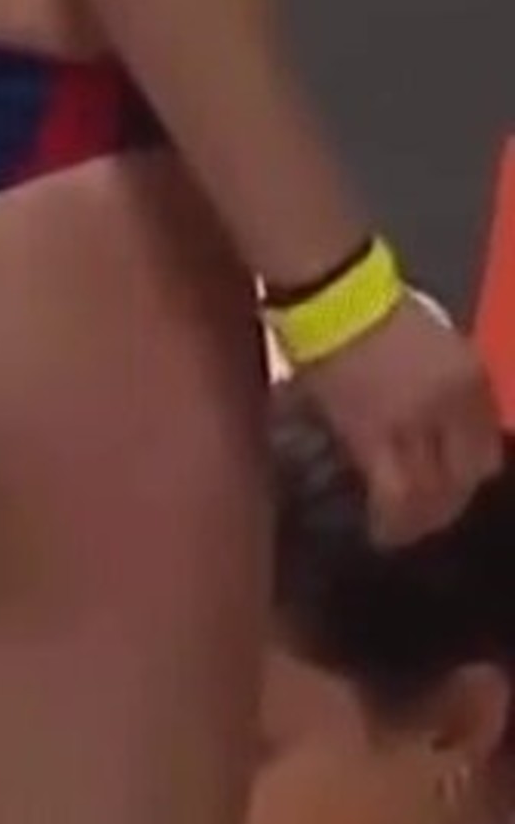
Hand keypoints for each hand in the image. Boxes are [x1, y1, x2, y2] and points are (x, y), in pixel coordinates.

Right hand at [301, 294, 502, 544]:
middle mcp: (452, 406)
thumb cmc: (380, 307)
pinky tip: (383, 531)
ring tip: (407, 529)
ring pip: (432, 493)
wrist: (334, 292)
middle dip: (452, 501)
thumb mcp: (435, 343)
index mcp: (472, 379)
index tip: (457, 483)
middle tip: (433, 513)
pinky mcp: (372, 435)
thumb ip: (449, 386)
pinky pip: (392, 492)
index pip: (488, 448)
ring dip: (423, 518)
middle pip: (466, 475)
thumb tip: (444, 429)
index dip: (473, 472)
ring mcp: (415, 423)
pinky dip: (392, 519)